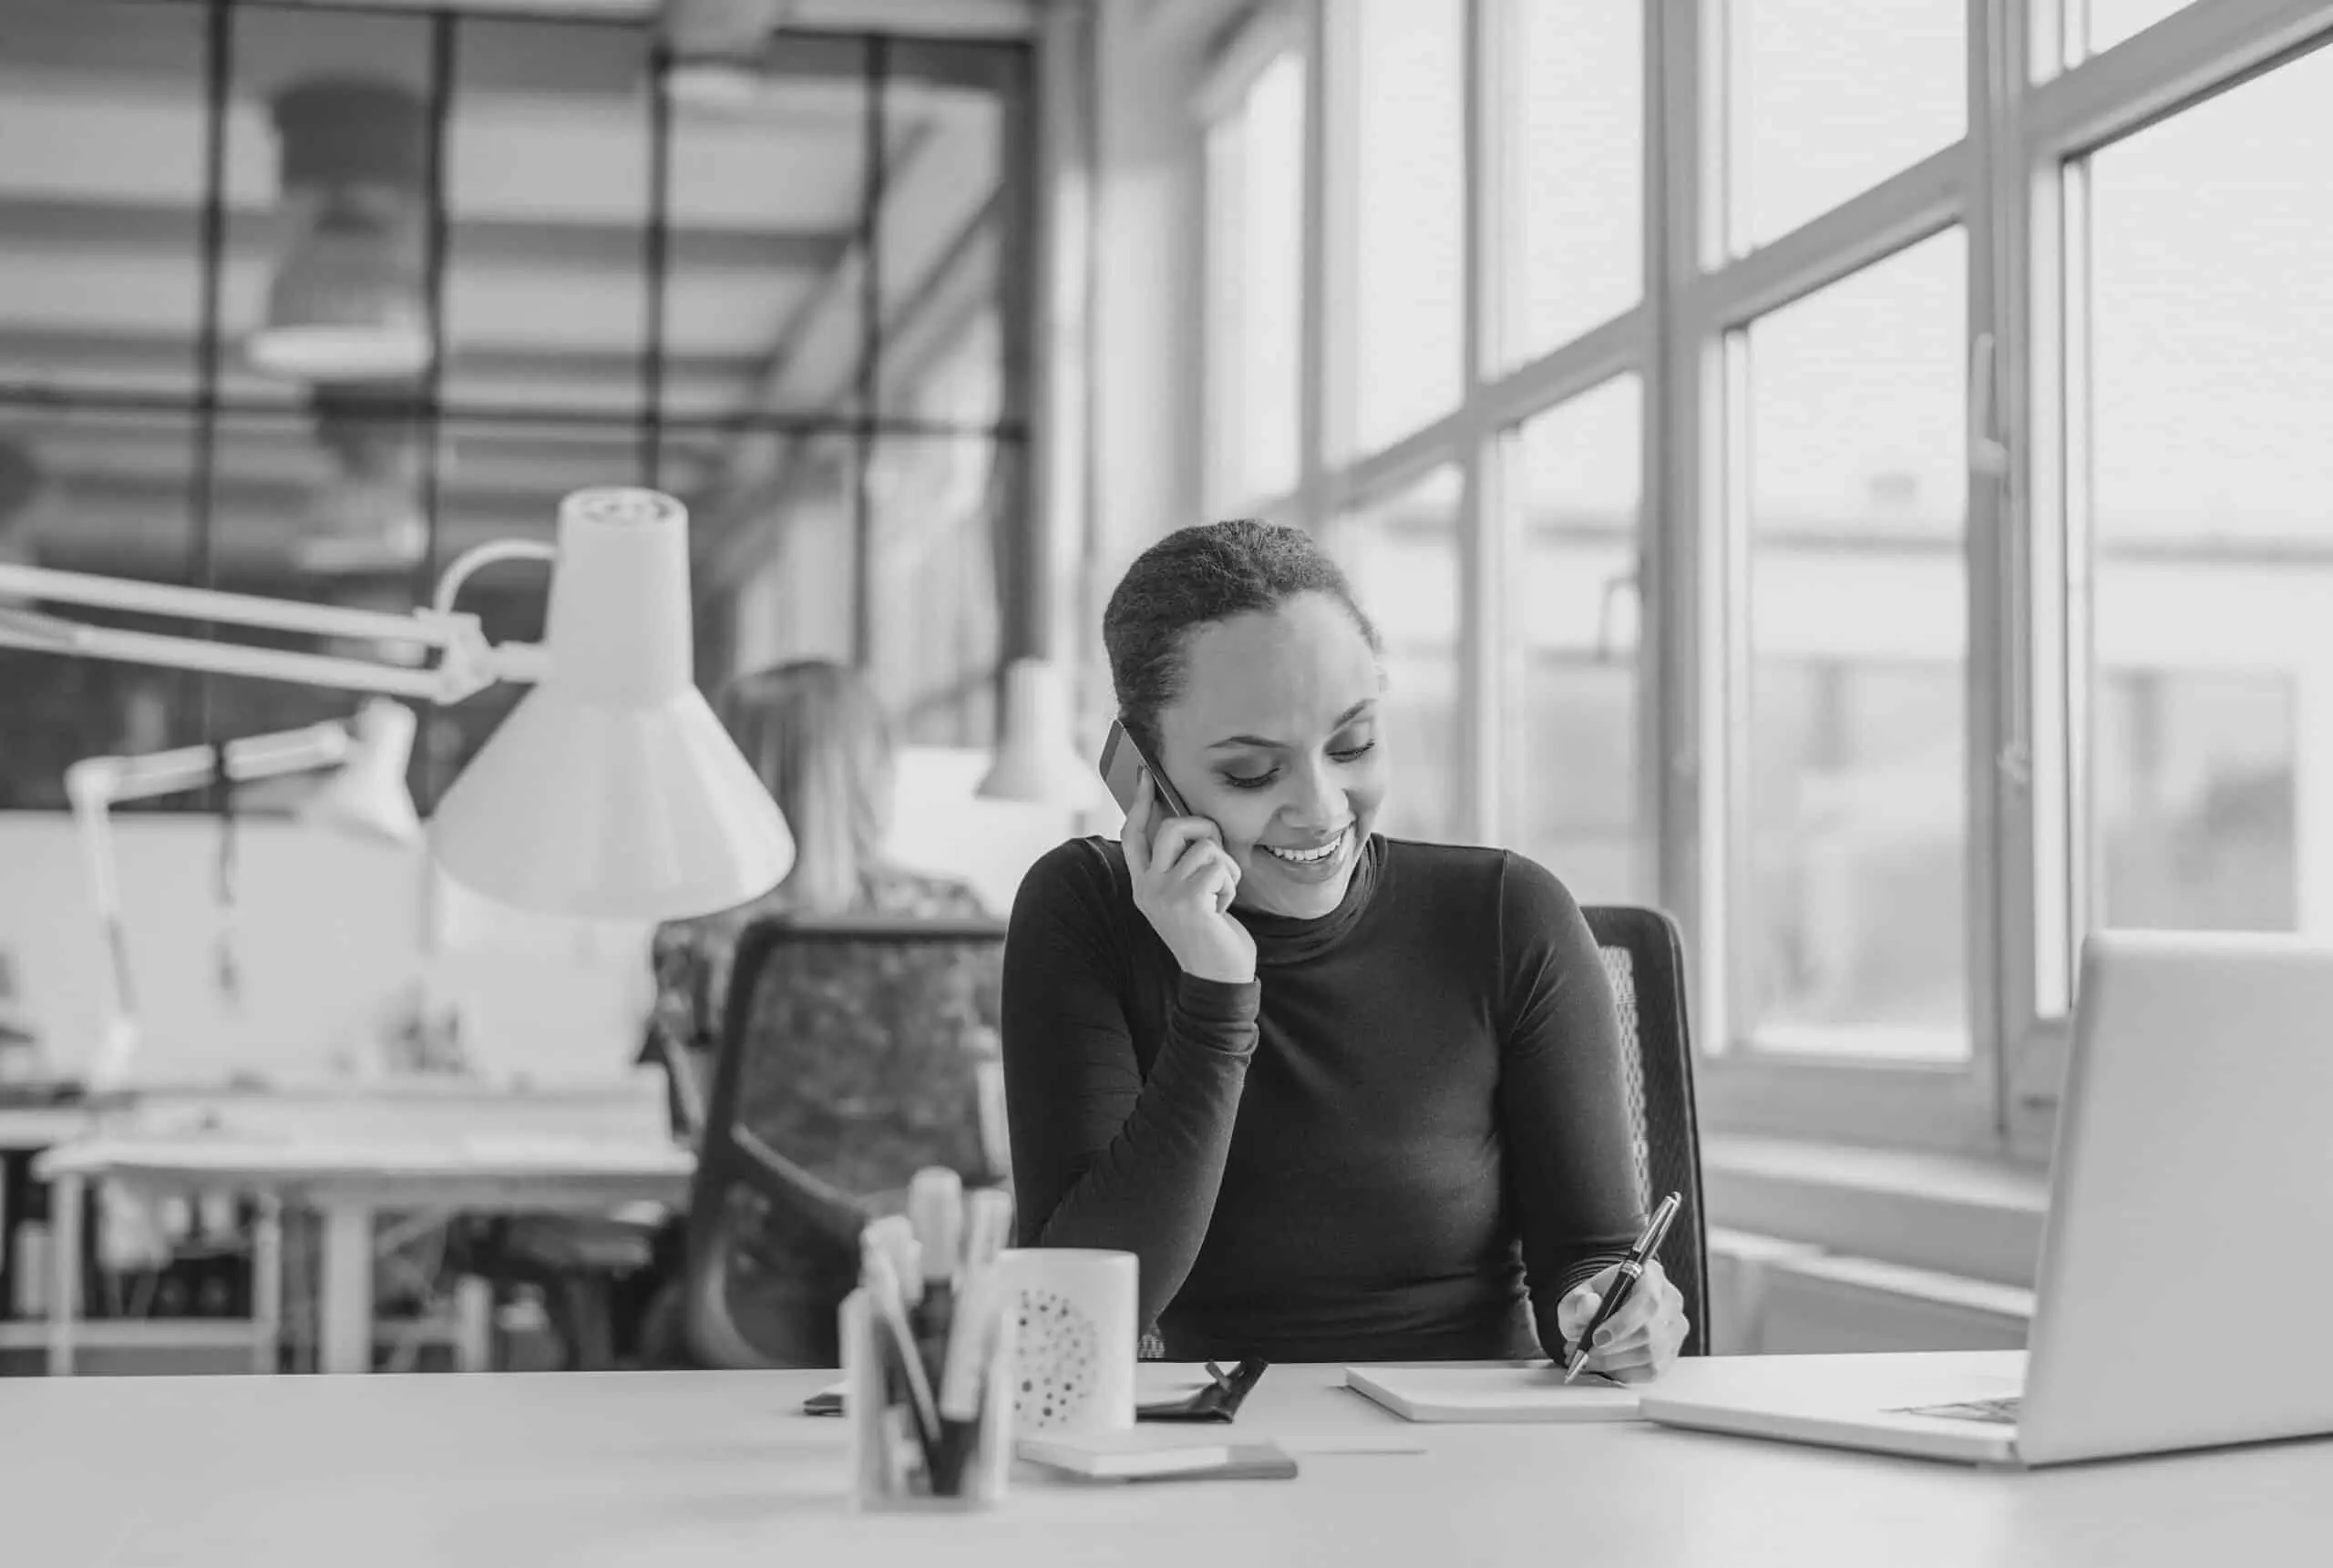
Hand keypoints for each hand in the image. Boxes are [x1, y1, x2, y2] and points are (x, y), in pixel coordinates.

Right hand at [1122, 770, 1256, 984]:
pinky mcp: (1187, 900)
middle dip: (1205, 830)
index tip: (1146, 775)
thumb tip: (1191, 824)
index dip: (1139, 802)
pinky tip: (1223, 909)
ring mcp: (1165, 894)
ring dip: (1226, 869)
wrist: (1218, 978)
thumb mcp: (1186, 896)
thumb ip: (1181, 866)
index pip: (1133, 834)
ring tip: (1220, 897)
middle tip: (1217, 856)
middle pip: (1173, 827)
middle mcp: (1147, 888)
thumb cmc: (1210, 934)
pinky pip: (1220, 866)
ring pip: (1206, 846)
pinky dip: (1231, 884)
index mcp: (1143, 885)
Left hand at [1556, 1257, 1688, 1384]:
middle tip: (1583, 1351)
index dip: (1623, 1323)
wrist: (1603, 1312)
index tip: (1597, 1338)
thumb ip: (1580, 1301)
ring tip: (1587, 1357)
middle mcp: (1670, 1301)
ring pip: (1650, 1355)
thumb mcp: (1578, 1296)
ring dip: (1613, 1362)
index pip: (1647, 1301)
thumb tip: (1589, 1303)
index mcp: (1651, 1276)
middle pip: (1649, 1332)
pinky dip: (1623, 1372)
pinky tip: (1605, 1365)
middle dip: (1611, 1348)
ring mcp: (1675, 1329)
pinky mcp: (1672, 1353)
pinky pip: (1650, 1371)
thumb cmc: (1594, 1301)